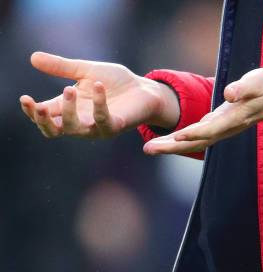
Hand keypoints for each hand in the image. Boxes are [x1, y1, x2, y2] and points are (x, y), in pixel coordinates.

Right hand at [19, 51, 178, 138]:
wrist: (144, 89)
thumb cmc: (115, 82)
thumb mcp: (85, 70)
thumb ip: (61, 67)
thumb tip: (33, 57)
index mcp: (69, 108)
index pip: (44, 115)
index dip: (32, 111)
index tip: (25, 99)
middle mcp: (80, 121)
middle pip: (54, 130)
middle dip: (44, 120)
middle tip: (40, 106)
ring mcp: (97, 126)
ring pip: (75, 128)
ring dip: (69, 111)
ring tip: (69, 88)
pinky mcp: (115, 125)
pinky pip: (103, 119)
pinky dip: (99, 102)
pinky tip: (98, 85)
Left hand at [142, 68, 262, 154]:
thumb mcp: (258, 82)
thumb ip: (244, 88)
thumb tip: (230, 94)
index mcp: (234, 118)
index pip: (211, 129)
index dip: (194, 133)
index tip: (176, 135)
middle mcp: (225, 128)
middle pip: (197, 141)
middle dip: (173, 146)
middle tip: (149, 149)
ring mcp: (221, 129)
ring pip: (194, 143)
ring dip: (171, 147)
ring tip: (149, 148)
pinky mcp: (217, 126)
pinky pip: (195, 138)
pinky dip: (179, 141)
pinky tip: (164, 142)